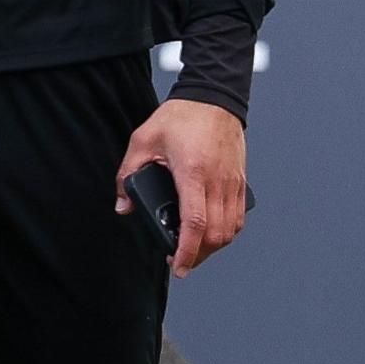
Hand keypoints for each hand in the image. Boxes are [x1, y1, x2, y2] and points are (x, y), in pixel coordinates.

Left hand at [119, 97, 249, 272]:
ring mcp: (232, 182)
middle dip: (198, 255)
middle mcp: (217, 180)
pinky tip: (211, 232)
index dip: (187, 251)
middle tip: (180, 261)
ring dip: (213, 246)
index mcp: (192, 172)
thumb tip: (124, 206)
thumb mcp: (143, 140)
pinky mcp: (240, 181)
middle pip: (215, 234)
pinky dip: (226, 232)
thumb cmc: (181, 116)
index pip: (195, 222)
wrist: (214, 97)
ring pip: (230, 229)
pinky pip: (238, 217)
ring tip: (194, 250)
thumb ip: (128, 175)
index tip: (178, 266)